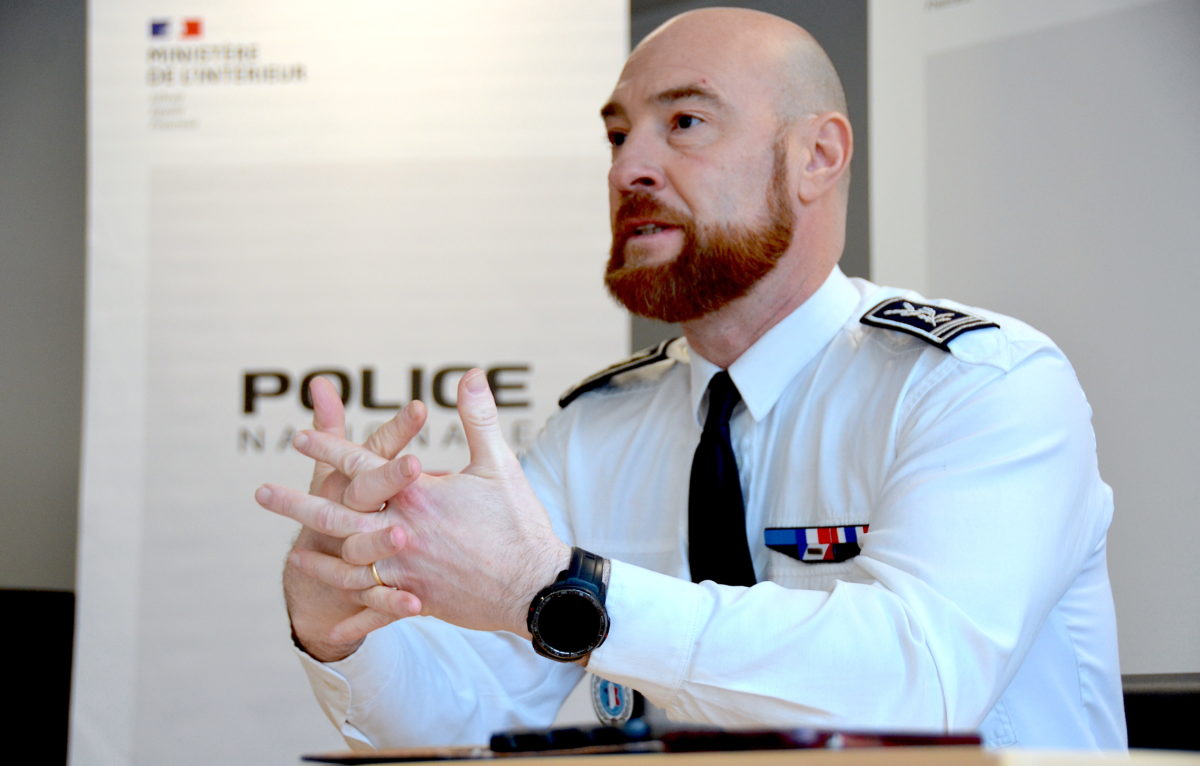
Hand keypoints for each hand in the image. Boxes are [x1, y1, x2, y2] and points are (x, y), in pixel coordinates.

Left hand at [260, 370, 568, 646]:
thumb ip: (477, 417)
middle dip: (297, 505)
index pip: (364, 466)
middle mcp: (404, 533)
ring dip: (318, 556)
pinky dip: (351, 601)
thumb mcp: (499, 464)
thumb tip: (469, 374)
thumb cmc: (519, 523)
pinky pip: (373, 599)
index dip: (330, 449)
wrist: (534, 586)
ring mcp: (407, 568)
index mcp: (420, 497)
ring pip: (350, 563)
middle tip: (260, 494)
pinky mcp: (419, 597)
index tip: (299, 436)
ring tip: (292, 554)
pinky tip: (339, 614)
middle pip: (339, 516)